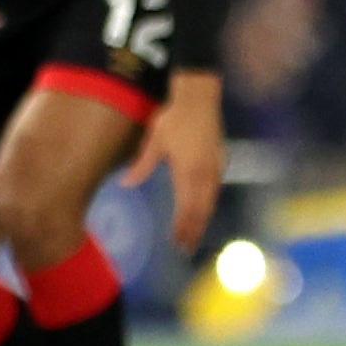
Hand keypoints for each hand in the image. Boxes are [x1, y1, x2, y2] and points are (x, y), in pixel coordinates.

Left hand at [123, 75, 227, 252]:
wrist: (199, 97)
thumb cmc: (174, 118)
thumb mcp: (155, 141)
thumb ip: (142, 164)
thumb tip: (126, 183)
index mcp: (188, 171)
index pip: (187, 207)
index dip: (183, 227)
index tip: (177, 242)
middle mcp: (205, 173)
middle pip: (202, 208)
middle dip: (194, 229)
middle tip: (187, 248)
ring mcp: (215, 167)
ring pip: (211, 200)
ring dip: (203, 218)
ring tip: (196, 233)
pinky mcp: (219, 160)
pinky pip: (215, 189)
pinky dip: (209, 204)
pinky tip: (205, 208)